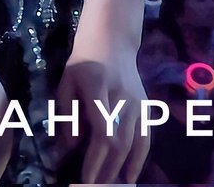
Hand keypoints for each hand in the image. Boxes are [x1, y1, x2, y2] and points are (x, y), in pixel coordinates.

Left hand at [52, 45, 147, 181]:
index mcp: (98, 86)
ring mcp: (137, 100)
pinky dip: (140, 159)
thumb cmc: (84, 63)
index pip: (101, 124)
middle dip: (105, 169)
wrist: (112, 40)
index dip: (95, 154)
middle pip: (117, 138)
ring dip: (120, 168)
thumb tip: (72, 145)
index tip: (85, 178)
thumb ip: (67, 114)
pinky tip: (131, 177)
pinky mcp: (146, 105)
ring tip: (108, 186)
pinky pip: (146, 136)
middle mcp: (121, 94)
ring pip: (132, 141)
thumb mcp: (67, 82)